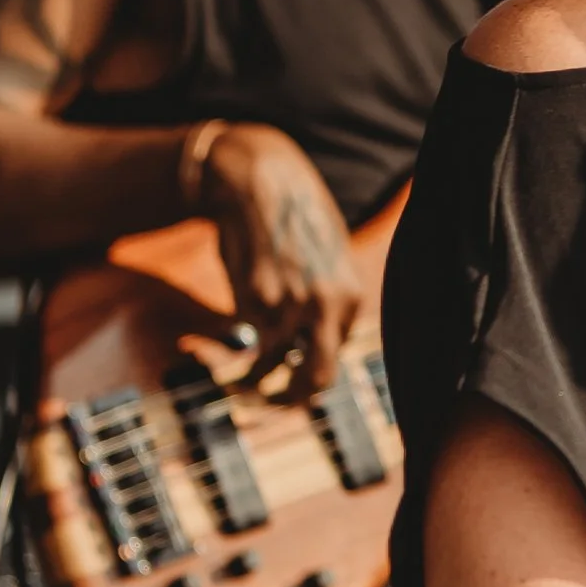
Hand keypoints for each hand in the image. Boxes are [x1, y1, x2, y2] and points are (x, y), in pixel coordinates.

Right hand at [198, 123, 361, 396]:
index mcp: (349, 297)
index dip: (312, 372)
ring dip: (256, 376)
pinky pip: (247, 334)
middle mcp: (324, 306)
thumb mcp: (329, 261)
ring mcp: (287, 306)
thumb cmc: (294, 220)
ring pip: (272, 362)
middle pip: (316, 380)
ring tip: (246, 381)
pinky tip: (235, 328)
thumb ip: (329, 303)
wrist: (260, 183)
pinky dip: (239, 339)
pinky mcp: (251, 300)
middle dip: (294, 399)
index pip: (335, 356)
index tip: (297, 382)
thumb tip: (318, 346)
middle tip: (277, 403)